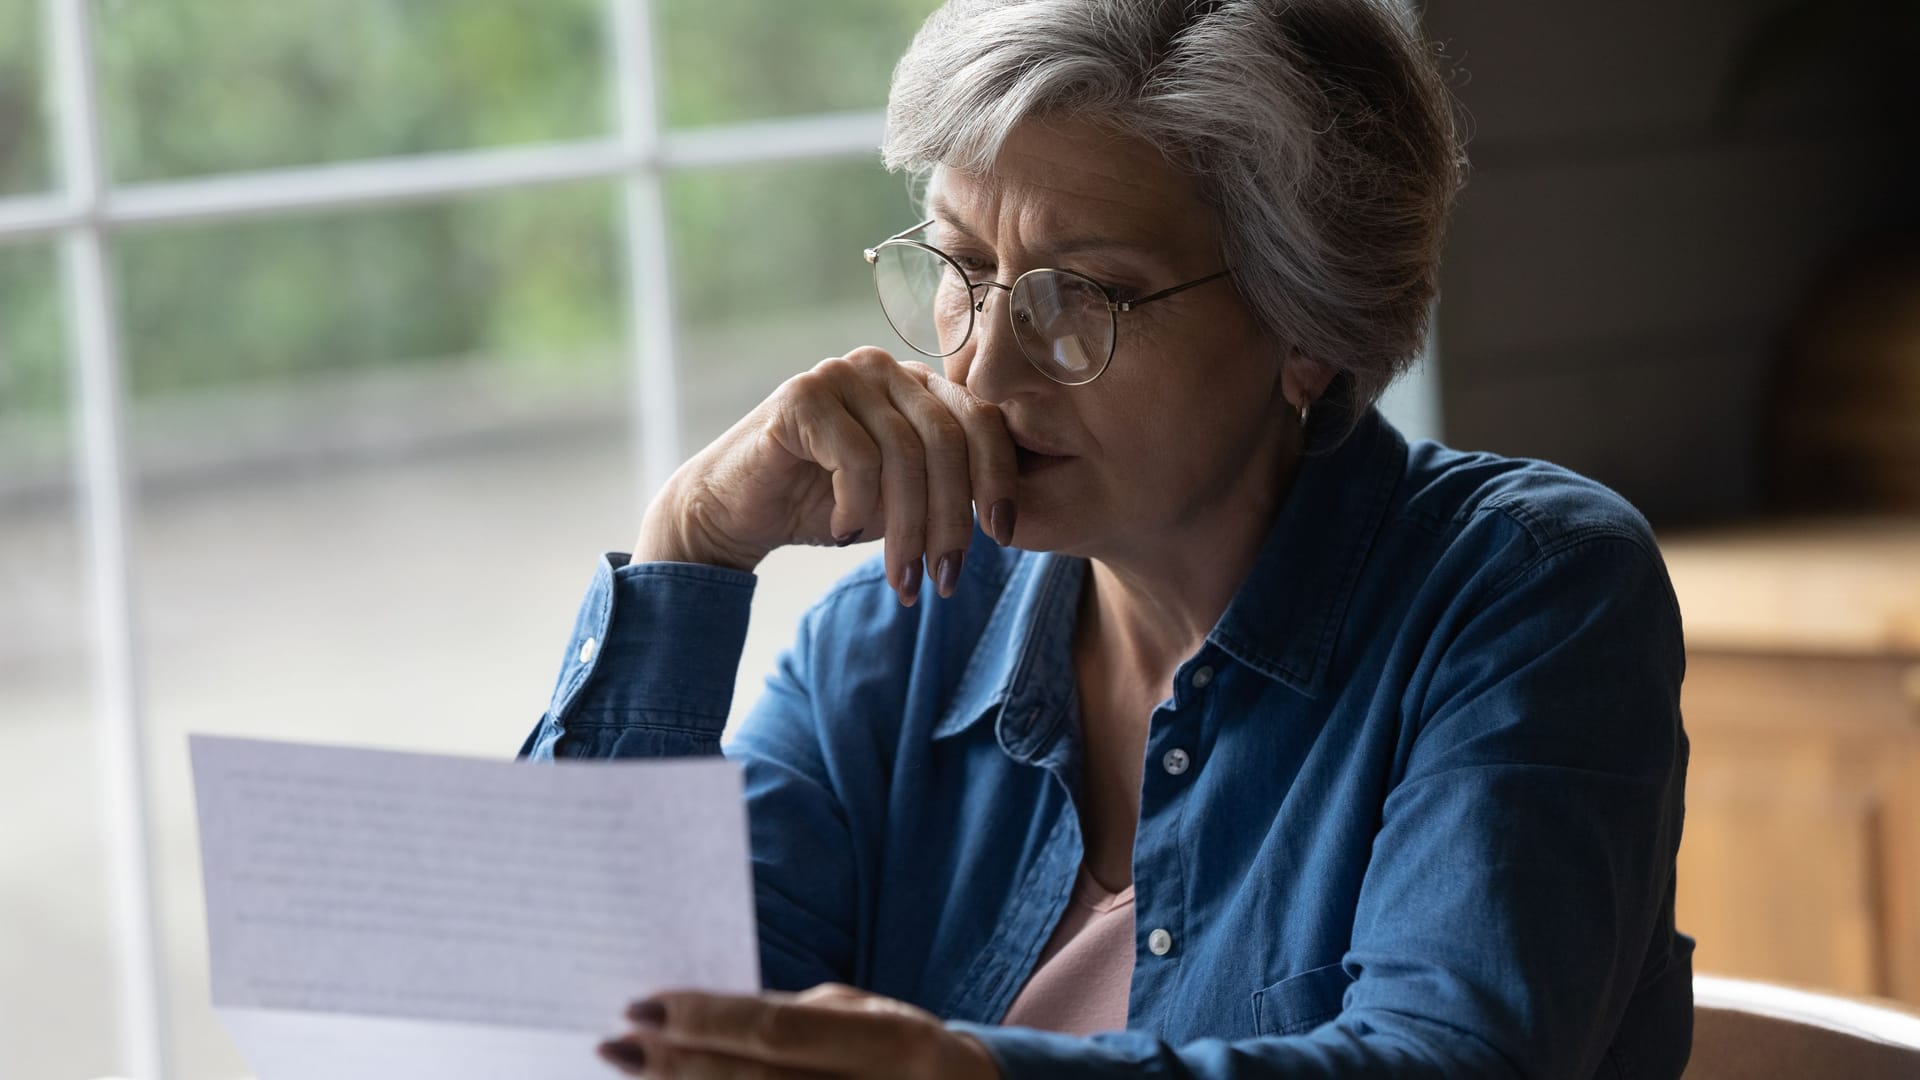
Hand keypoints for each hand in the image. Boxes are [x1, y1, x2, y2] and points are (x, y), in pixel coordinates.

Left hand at [597, 983, 1001, 1078]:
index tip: (640, 1004)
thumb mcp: (869, 1018)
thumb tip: (701, 1016)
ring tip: (632, 1071)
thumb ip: (795, 1018)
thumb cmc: (905, 1055)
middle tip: (615, 1043)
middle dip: (674, 1064)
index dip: (703, 1019)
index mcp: (892, 1044)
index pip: (774, 1031)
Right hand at [635, 348, 1018, 604]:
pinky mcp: (801, 396)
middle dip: (951, 521)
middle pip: (946, 442)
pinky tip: (840, 529)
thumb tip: (1011, 514)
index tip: (1002, 536)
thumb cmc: (826, 505)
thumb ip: (949, 488)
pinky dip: (856, 507)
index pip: (982, 419)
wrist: (736, 511)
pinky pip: (856, 458)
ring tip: (902, 579)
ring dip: (907, 531)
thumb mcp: (902, 499)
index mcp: (919, 384)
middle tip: (945, 580)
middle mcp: (885, 367)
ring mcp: (842, 374)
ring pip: (903, 457)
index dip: (999, 478)